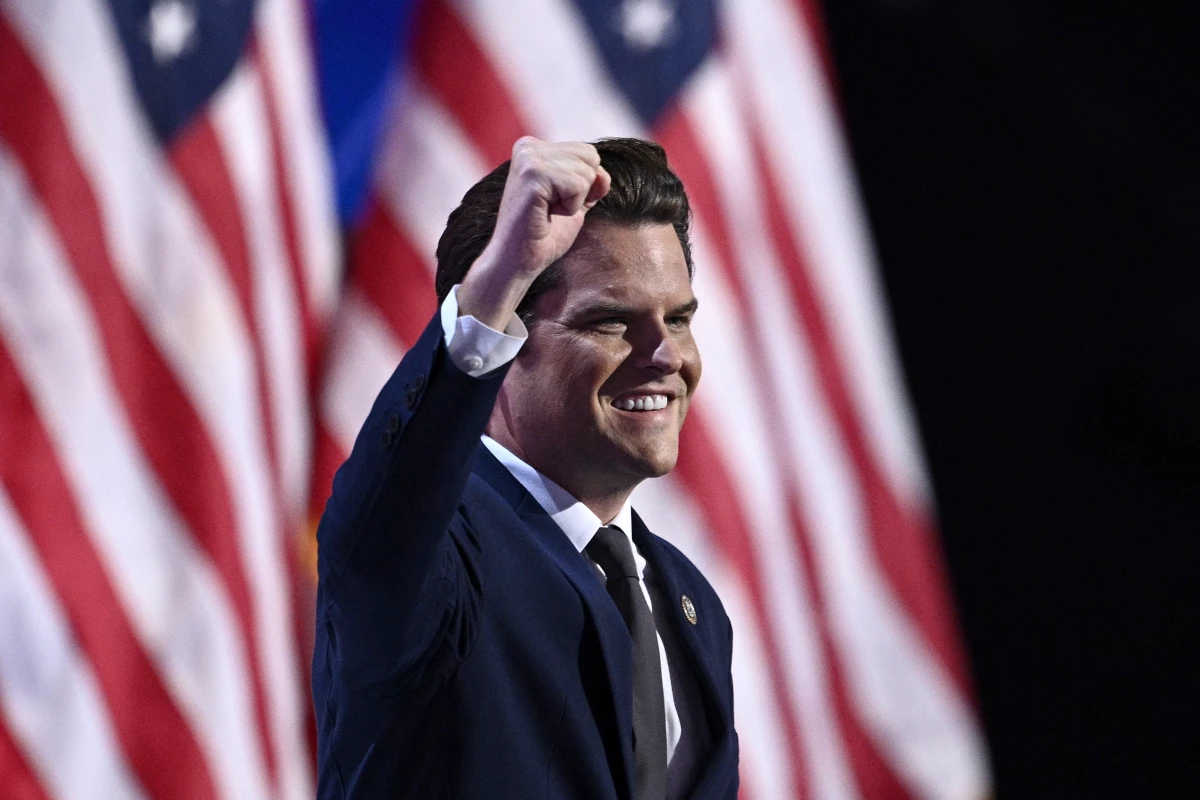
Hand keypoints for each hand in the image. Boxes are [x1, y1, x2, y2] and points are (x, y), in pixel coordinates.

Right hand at [458, 138, 609, 329]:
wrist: (518, 261)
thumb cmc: (543, 236)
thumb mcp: (574, 202)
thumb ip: (590, 183)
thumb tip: (603, 175)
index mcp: (535, 147)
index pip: (588, 153)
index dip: (584, 185)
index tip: (555, 203)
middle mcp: (529, 146)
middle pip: (590, 157)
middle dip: (581, 191)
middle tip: (552, 209)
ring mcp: (529, 158)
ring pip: (586, 172)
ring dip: (574, 201)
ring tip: (548, 212)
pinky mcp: (532, 174)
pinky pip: (577, 185)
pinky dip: (569, 207)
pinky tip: (546, 214)